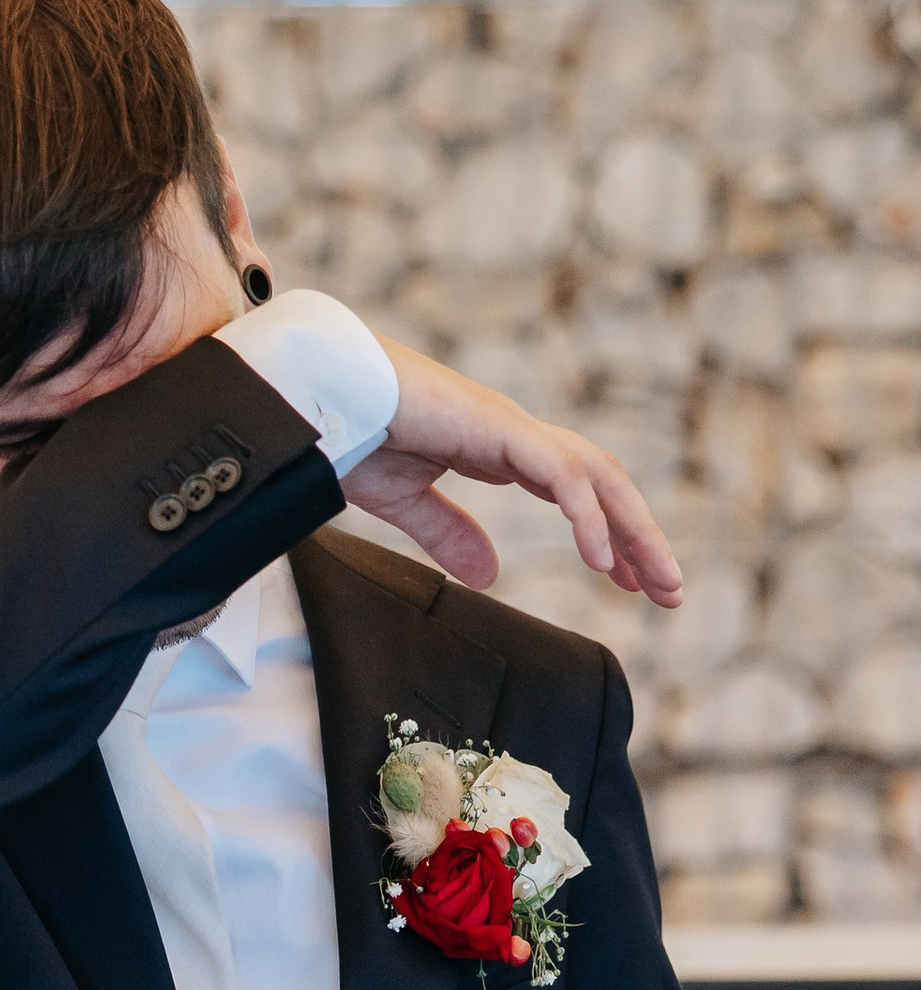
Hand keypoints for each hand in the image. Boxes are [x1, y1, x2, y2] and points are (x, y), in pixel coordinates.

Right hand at [345, 346, 682, 606]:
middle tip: (669, 591)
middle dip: (642, 538)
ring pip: (598, 477)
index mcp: (500, 449)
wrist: (319, 399)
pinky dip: (587, 517)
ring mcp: (512, 428)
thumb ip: (448, 534)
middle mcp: (518, 436)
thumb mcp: (407, 502)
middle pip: (603, 484)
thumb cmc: (351, 436)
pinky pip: (561, 476)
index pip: (576, 492)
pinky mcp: (498, 429)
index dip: (610, 537)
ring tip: (655, 582)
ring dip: (634, 530)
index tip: (632, 582)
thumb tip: (488, 574)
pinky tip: (603, 560)